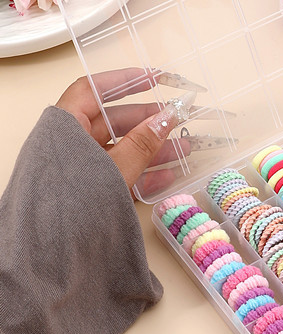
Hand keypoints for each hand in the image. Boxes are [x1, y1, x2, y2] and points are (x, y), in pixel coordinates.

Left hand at [56, 68, 188, 196]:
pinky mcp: (89, 192)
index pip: (94, 90)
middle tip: (180, 118)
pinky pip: (121, 175)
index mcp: (64, 126)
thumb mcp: (114, 167)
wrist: (46, 256)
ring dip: (155, 148)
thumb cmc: (69, 204)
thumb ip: (144, 141)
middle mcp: (69, 143)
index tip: (156, 77)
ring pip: (122, 149)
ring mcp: (79, 169)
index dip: (126, 81)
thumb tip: (168, 116)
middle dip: (151, 121)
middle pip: (114, 121)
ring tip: (186, 149)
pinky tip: (170, 175)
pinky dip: (145, 174)